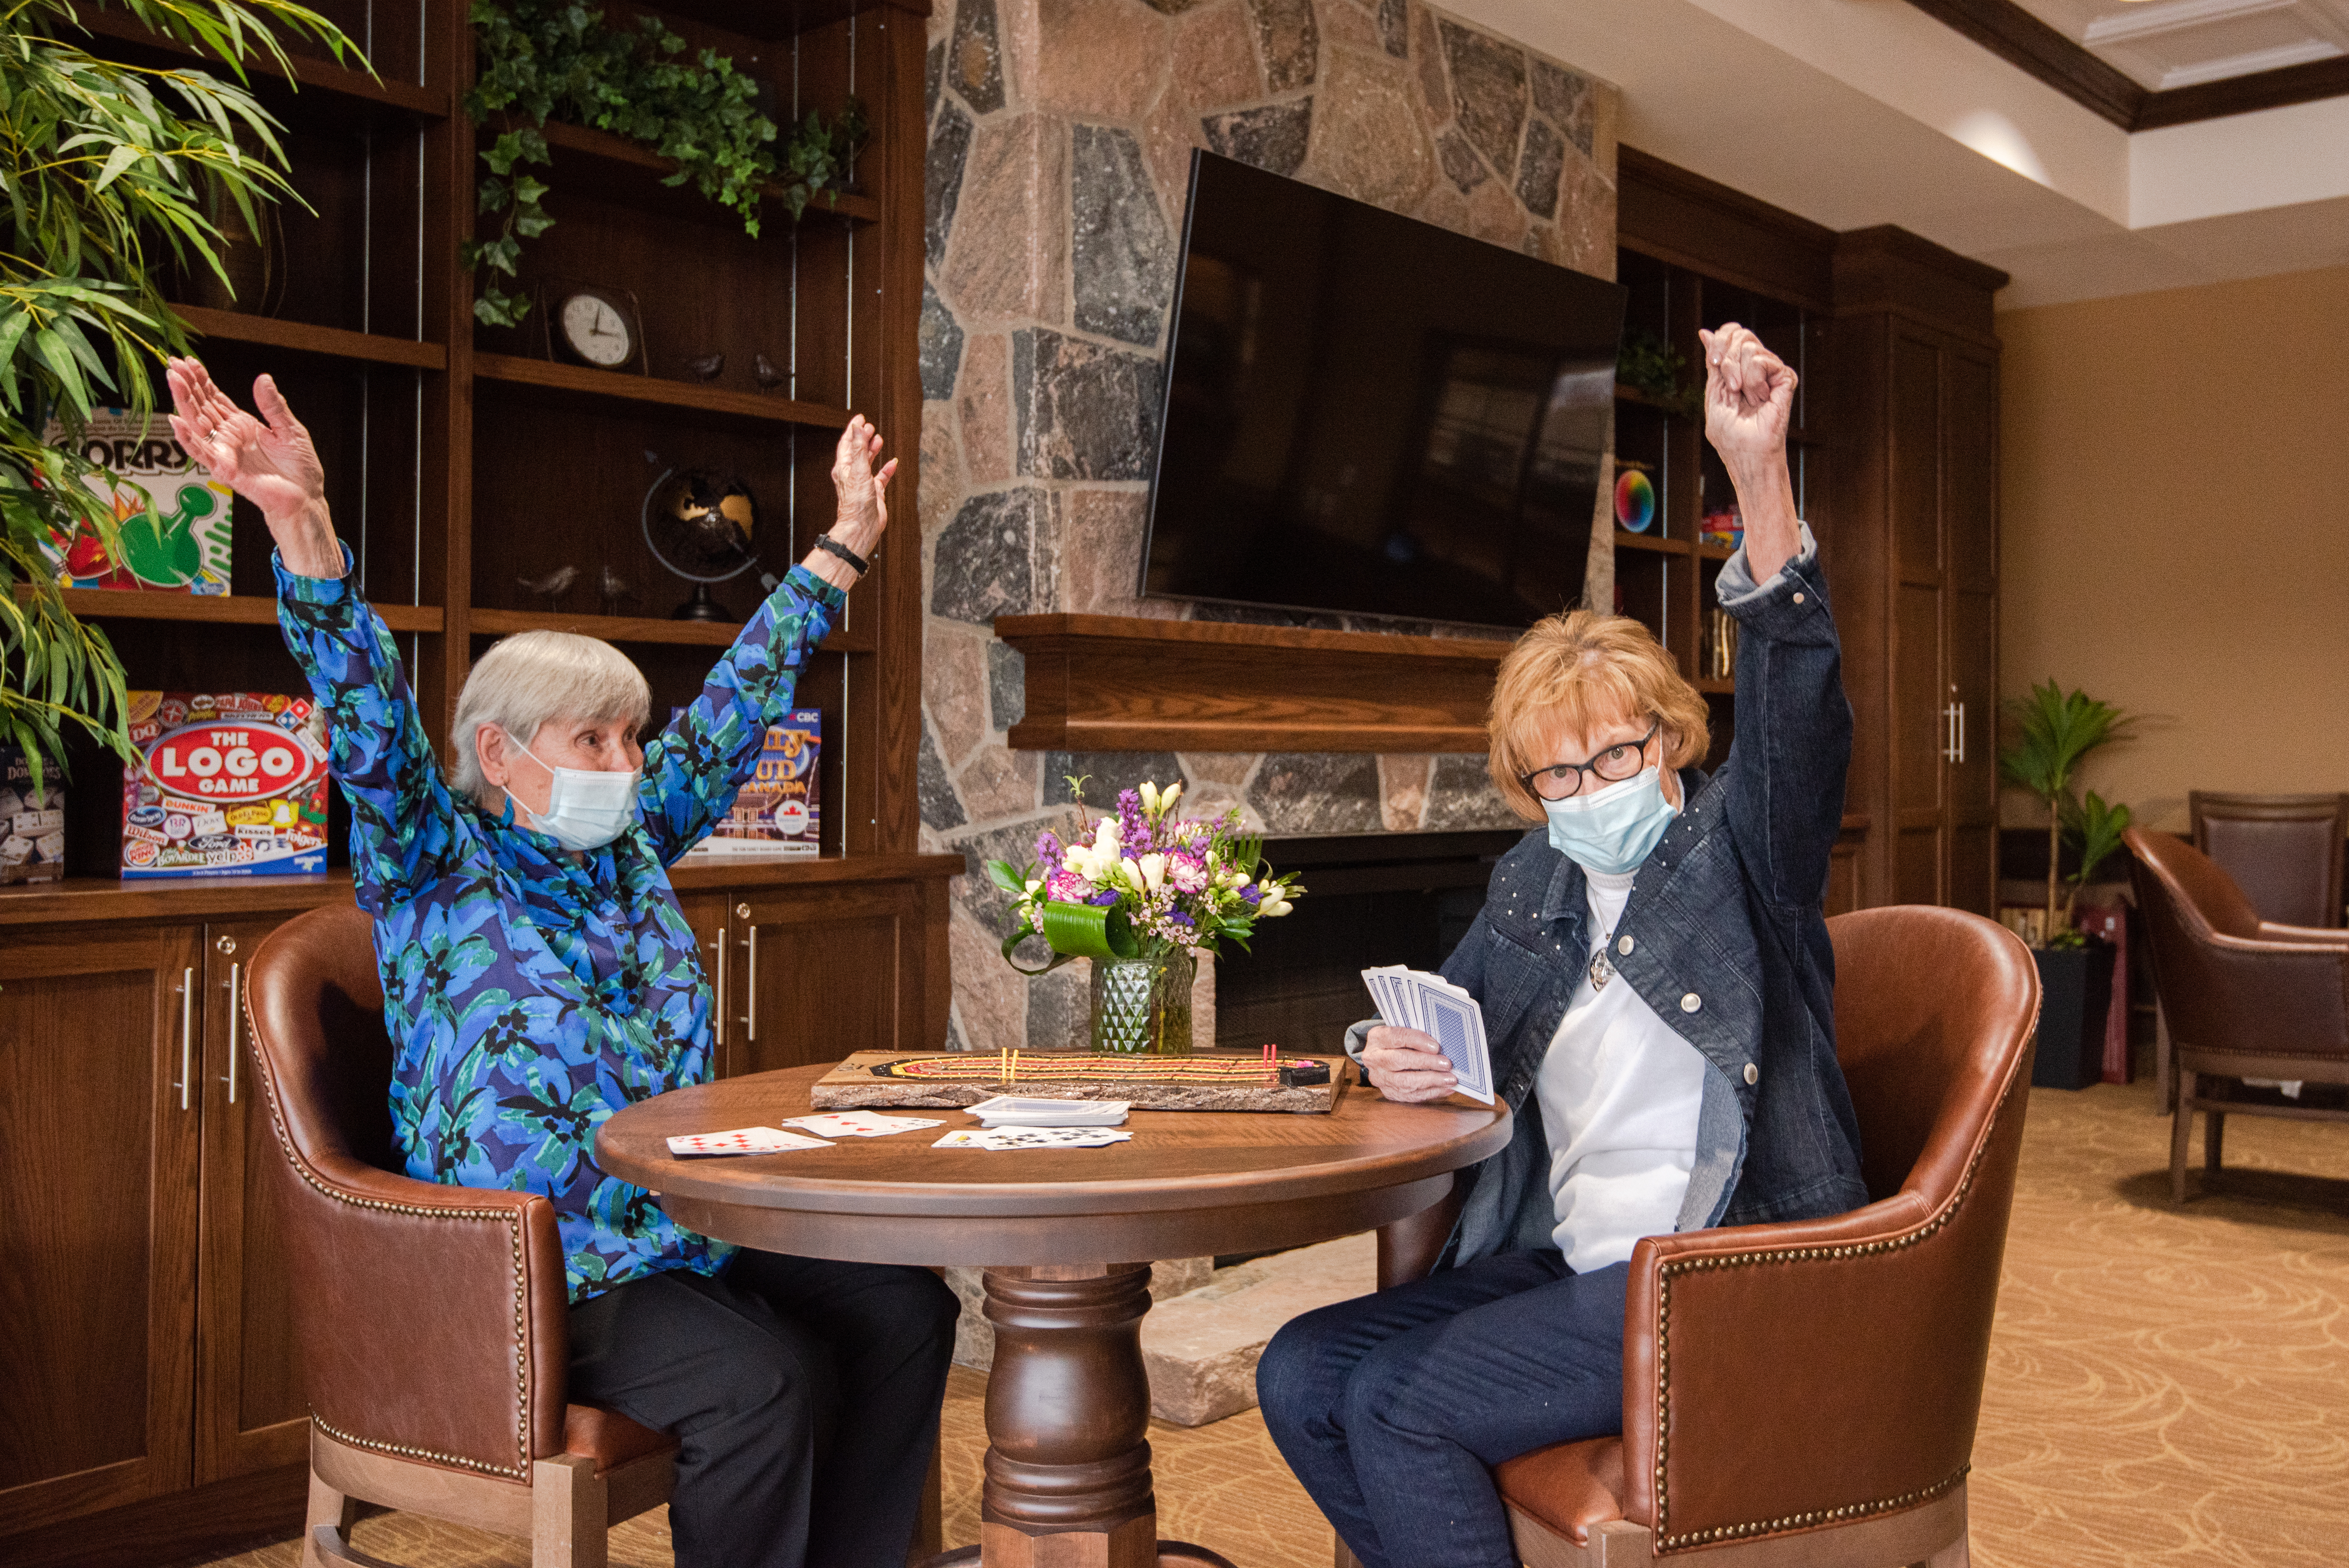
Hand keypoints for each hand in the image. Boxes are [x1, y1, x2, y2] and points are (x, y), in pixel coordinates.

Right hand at [166, 357, 340, 575]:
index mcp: (242, 425)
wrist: (306, 497)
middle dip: (187, 386)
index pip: (215, 398)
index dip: (202, 380)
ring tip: (173, 381)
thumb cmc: (299, 469)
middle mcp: (229, 437)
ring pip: (197, 425)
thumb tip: (263, 379)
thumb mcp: (290, 429)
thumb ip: (273, 406)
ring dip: (183, 403)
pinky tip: (177, 422)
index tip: (188, 361)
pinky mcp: (226, 469)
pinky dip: (188, 438)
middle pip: (201, 407)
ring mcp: (225, 452)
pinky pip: (202, 453)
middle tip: (174, 364)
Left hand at [826, 413, 896, 558]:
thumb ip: (859, 448)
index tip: (860, 418)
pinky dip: (886, 469)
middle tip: (870, 427)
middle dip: (863, 437)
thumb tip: (857, 428)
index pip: (847, 443)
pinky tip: (892, 463)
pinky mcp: (874, 492)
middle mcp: (852, 474)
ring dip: (873, 450)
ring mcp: (863, 483)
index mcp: (844, 467)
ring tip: (879, 439)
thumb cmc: (856, 503)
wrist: (862, 527)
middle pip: (857, 450)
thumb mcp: (858, 470)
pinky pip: (881, 477)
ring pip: (868, 462)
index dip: (853, 429)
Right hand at [1361, 1025, 1459, 1103]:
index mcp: (1377, 1038)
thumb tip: (1444, 1044)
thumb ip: (1417, 1034)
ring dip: (1431, 1081)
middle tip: (1446, 1064)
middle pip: (1399, 1061)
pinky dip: (1431, 1092)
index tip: (1436, 1047)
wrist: (1383, 1057)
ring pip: (1405, 1082)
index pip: (1396, 1037)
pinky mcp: (1389, 1092)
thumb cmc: (1400, 1041)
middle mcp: (1374, 1058)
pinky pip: (1411, 1096)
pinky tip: (1445, 1088)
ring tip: (1450, 1079)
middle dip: (1426, 1063)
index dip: (1416, 1041)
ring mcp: (1380, 1078)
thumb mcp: (1403, 1030)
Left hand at [1696, 323, 1794, 476]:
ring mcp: (1772, 370)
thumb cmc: (1730, 434)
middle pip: (1741, 334)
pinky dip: (1753, 381)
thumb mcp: (1714, 393)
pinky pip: (1762, 360)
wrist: (1748, 455)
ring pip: (1750, 346)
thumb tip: (1704, 332)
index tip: (1714, 362)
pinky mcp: (1785, 377)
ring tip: (1747, 399)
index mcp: (1739, 366)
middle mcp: (1757, 364)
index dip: (1720, 339)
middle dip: (1726, 360)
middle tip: (1731, 388)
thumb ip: (1713, 363)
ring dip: (1739, 377)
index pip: (1732, 332)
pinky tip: (1760, 399)